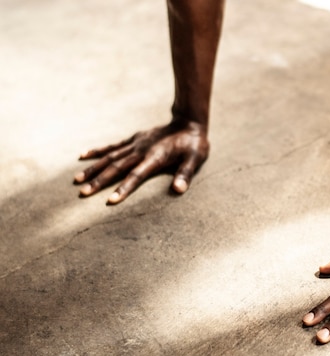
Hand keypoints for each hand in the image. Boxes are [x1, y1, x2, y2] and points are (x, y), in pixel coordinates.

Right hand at [74, 119, 207, 203]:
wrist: (189, 123)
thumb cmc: (194, 145)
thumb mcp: (195, 159)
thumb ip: (185, 174)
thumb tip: (178, 190)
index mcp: (155, 157)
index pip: (136, 176)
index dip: (124, 188)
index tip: (110, 201)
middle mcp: (141, 150)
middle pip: (117, 168)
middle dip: (100, 181)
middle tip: (83, 193)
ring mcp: (136, 144)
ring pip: (110, 157)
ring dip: (94, 168)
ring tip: (77, 180)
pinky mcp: (134, 139)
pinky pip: (113, 146)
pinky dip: (98, 151)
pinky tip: (82, 156)